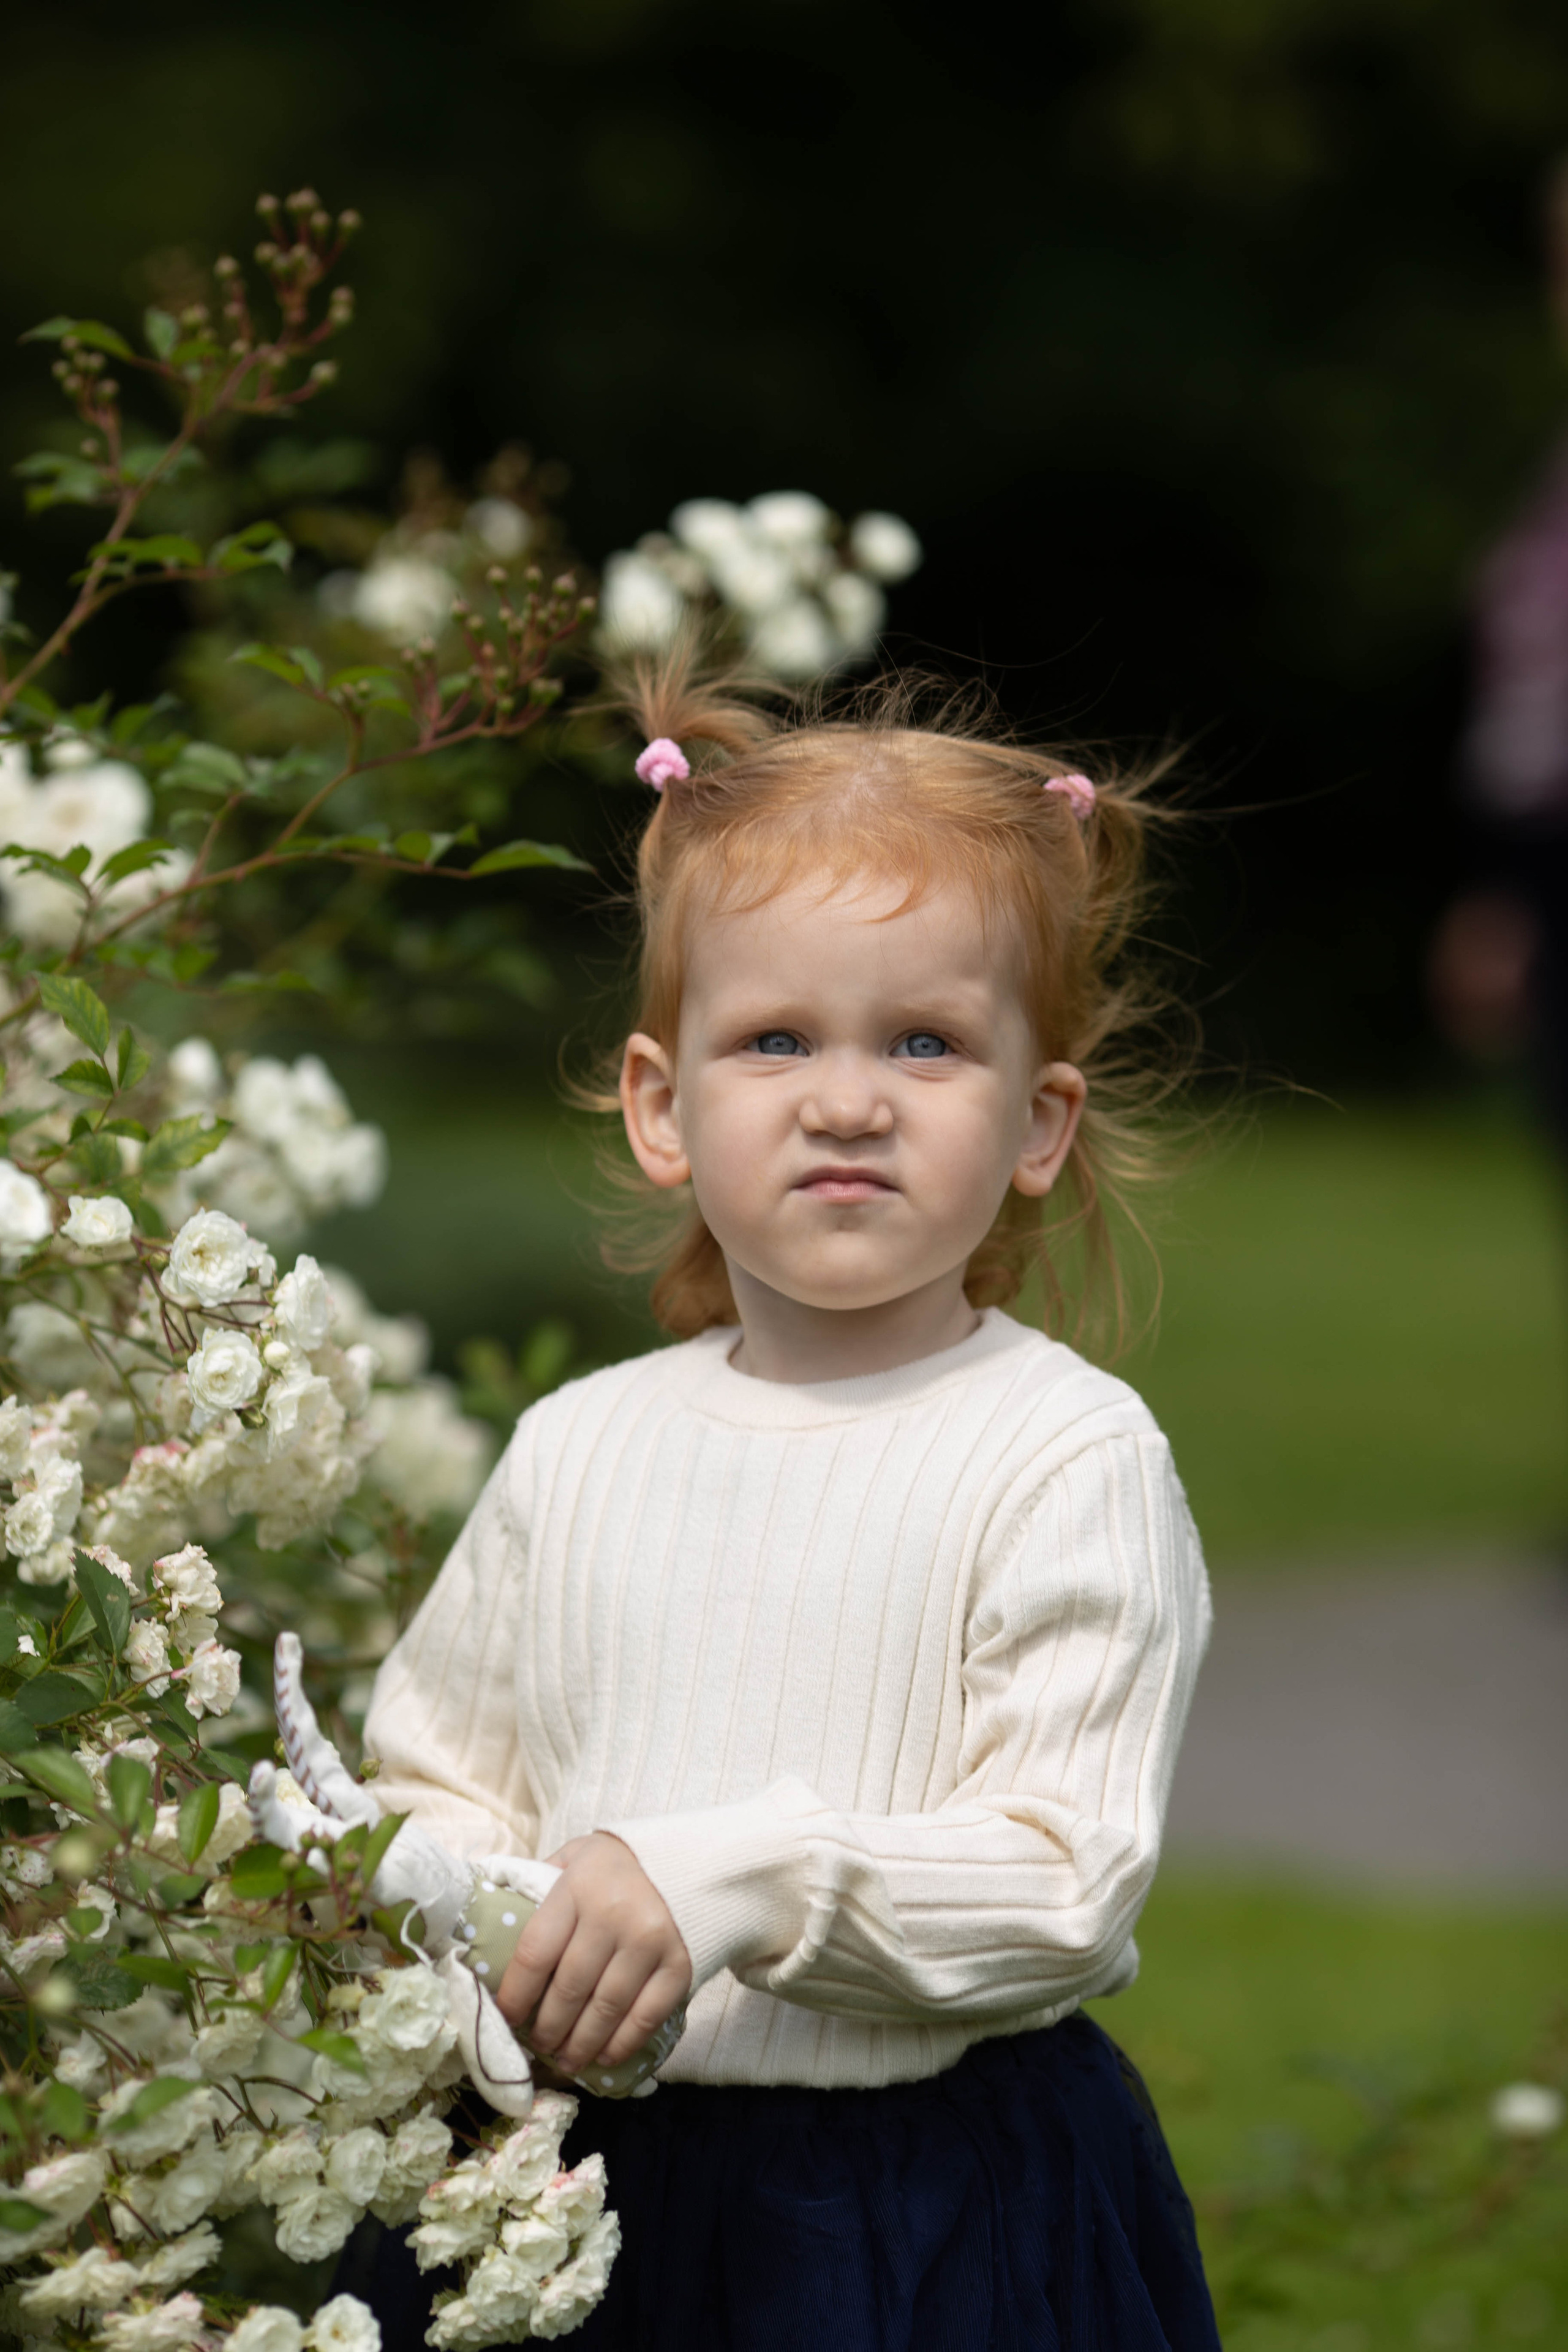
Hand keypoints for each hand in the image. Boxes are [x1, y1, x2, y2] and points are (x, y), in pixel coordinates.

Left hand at [496, 1831, 690, 2074]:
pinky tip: (604, 2056)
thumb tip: (497, 1928)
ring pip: (604, 2010)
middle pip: (569, 1989)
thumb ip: (539, 1887)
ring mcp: (650, 1942)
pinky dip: (621, 2044)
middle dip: (547, 2028)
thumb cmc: (619, 1866)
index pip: (535, 1953)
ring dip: (580, 2044)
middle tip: (538, 2046)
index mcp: (578, 1887)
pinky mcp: (680, 1966)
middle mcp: (613, 1915)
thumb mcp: (574, 1859)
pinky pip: (645, 2017)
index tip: (505, 2018)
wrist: (693, 1860)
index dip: (515, 1995)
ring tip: (566, 2060)